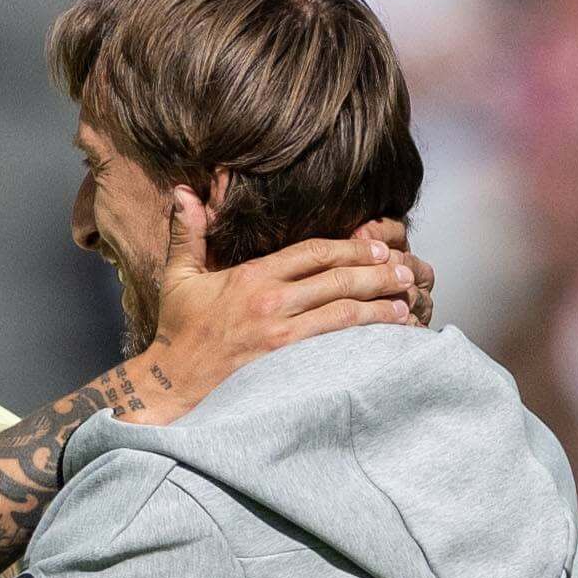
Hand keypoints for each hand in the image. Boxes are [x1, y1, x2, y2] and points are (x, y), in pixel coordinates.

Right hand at [133, 190, 420, 423]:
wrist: (171, 386)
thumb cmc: (178, 333)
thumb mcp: (178, 277)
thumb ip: (186, 232)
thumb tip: (182, 191)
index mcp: (252, 277)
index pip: (313, 253)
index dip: (351, 248)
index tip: (378, 247)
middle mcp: (271, 304)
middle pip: (337, 280)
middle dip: (378, 273)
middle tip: (407, 270)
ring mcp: (281, 338)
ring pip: (344, 314)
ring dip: (380, 307)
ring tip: (407, 301)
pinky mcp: (288, 368)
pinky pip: (336, 349)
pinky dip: (366, 341)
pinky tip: (387, 340)